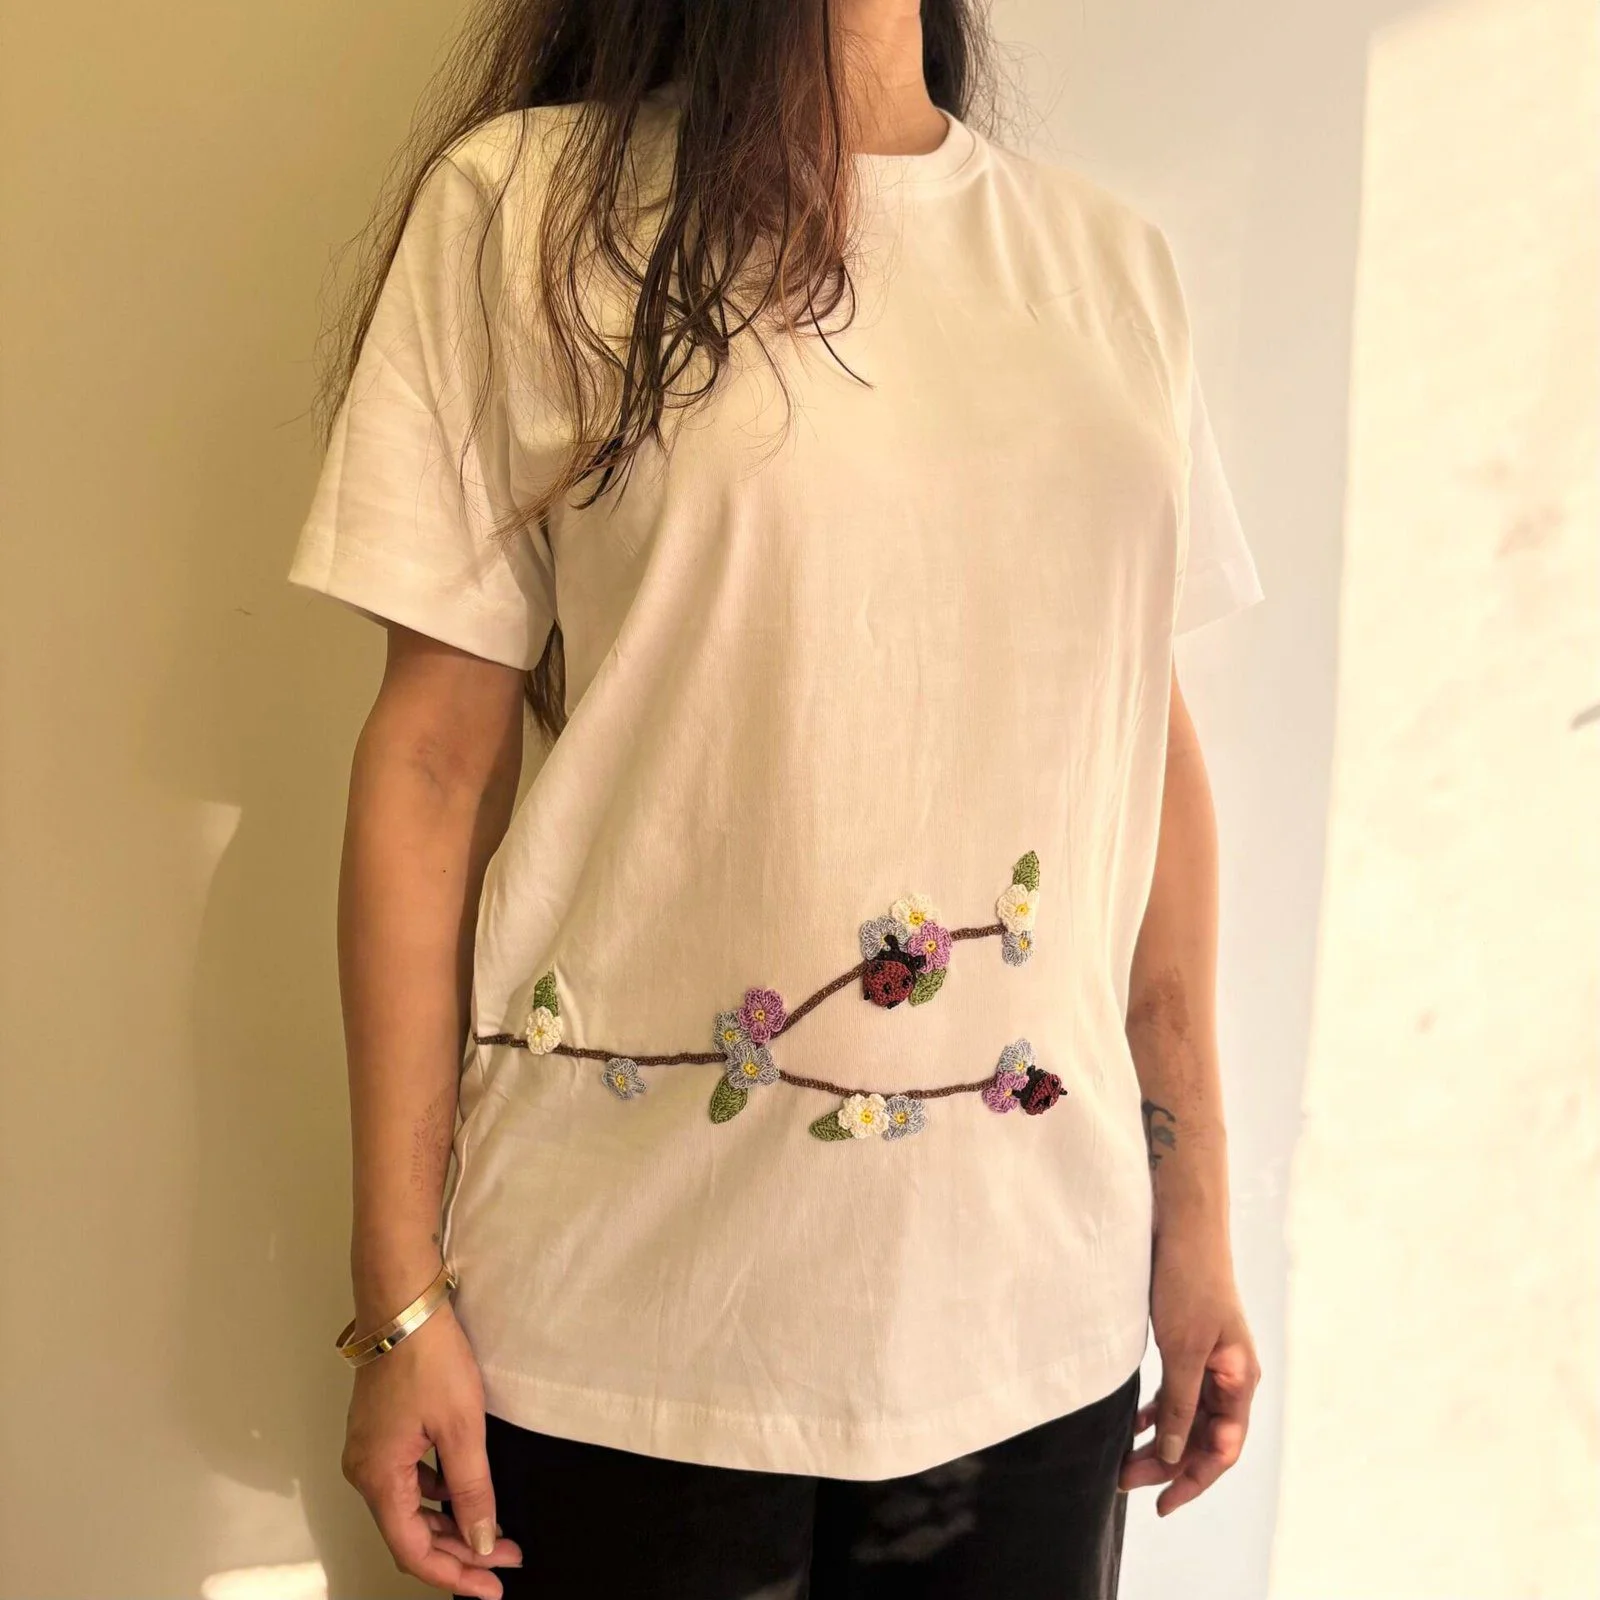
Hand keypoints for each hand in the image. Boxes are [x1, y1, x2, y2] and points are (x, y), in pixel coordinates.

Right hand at [341, 1302, 522, 1597]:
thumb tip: (481, 1541)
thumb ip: (473, 1490)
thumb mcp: (462, 1427)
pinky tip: (465, 1490)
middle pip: (410, 1533)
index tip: (491, 1587)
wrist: (402, 1302)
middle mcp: (365, 1471)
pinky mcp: (380, 1431)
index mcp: (378, 1478)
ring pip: (409, 1508)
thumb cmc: (429, 1357)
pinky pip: (407, 1480)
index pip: (413, 1551)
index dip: (454, 1575)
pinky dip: (437, 1495)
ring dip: (450, 1524)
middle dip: (459, 1552)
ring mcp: (369, 1450)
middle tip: (504, 1560)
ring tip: (493, 1532)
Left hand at [1118, 1217, 1259, 1515]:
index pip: (1221, 1448)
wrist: (1181, 1225)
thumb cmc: (1189, 1281)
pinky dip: (1156, 1413)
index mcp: (1239, 1380)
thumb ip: (1180, 1403)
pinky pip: (1175, 1394)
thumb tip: (1173, 1456)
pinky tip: (1134, 1426)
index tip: (1161, 1504)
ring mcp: (1208, 1361)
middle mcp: (1228, 1376)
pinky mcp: (1187, 1345)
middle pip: (1202, 1437)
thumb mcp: (1183, 1348)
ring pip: (1186, 1418)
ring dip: (1159, 1443)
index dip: (1193, 1480)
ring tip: (1124, 1465)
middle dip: (1168, 1466)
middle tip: (1125, 1483)